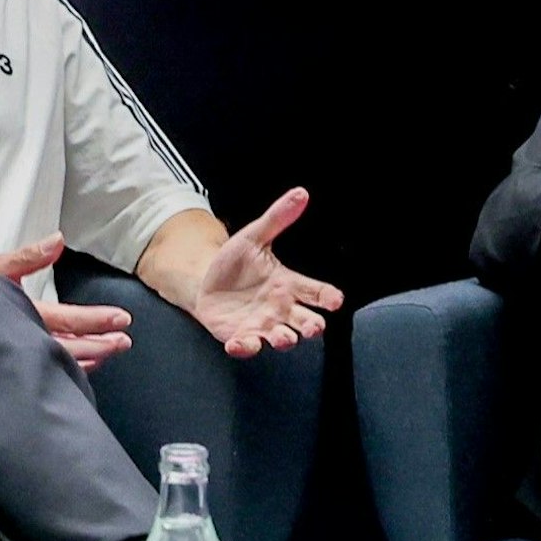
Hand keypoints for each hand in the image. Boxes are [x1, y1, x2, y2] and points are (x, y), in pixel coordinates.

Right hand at [0, 232, 127, 369]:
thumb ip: (28, 256)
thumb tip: (59, 239)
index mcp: (20, 312)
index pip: (66, 318)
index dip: (96, 320)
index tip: (122, 321)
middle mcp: (22, 337)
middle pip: (69, 345)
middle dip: (100, 344)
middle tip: (124, 342)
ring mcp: (17, 355)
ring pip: (58, 361)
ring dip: (88, 358)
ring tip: (110, 354)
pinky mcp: (12, 365)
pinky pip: (45, 369)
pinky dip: (66, 369)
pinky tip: (80, 368)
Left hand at [195, 188, 344, 357]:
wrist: (205, 282)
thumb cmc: (235, 263)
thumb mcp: (254, 237)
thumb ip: (277, 218)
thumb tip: (301, 193)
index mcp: (289, 285)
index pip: (317, 292)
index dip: (328, 297)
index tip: (336, 300)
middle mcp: (281, 309)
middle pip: (306, 321)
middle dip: (312, 326)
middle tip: (316, 327)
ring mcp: (262, 325)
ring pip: (281, 338)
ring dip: (284, 340)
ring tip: (284, 338)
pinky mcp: (240, 337)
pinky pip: (247, 346)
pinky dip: (245, 347)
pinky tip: (239, 343)